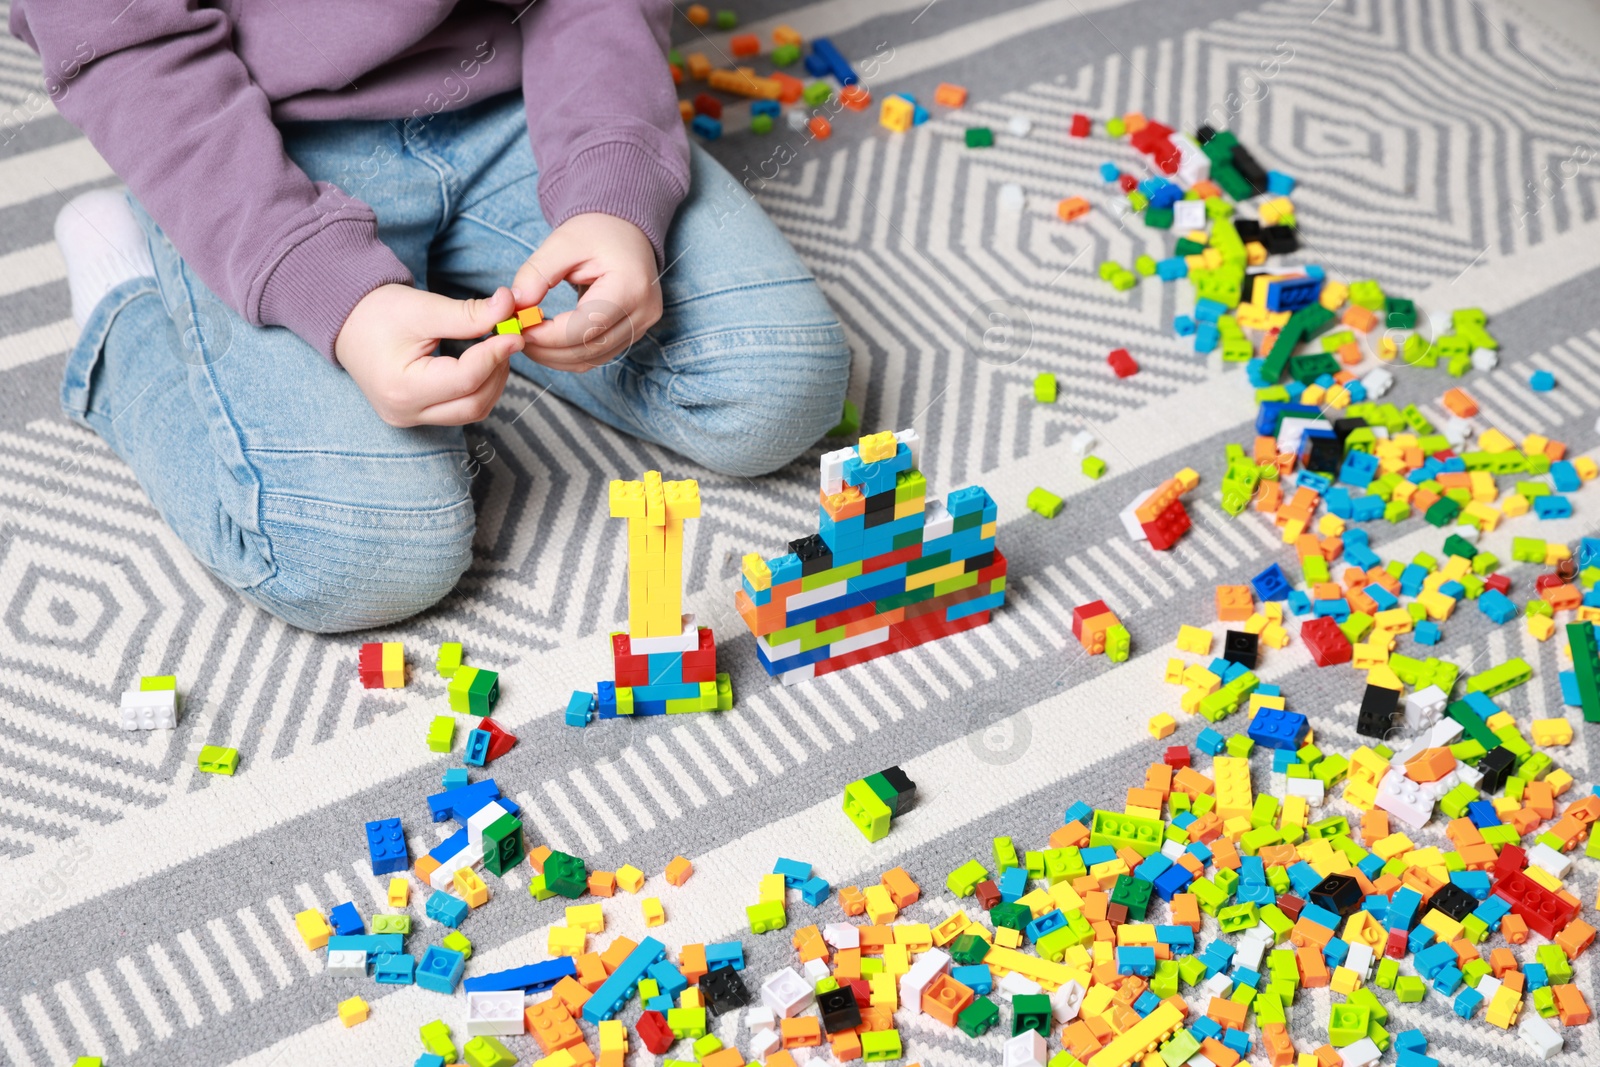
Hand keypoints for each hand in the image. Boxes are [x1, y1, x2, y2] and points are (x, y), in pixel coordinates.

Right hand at [335, 284, 522, 426]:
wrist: (346, 323)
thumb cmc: (377, 312)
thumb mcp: (423, 307)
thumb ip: (468, 314)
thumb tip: (509, 307)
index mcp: (402, 388)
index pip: (466, 379)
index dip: (496, 355)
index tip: (515, 331)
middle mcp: (405, 412)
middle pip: (473, 403)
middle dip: (497, 370)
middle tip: (507, 338)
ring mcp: (410, 418)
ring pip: (471, 411)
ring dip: (492, 381)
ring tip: (495, 347)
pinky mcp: (417, 415)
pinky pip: (460, 409)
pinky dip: (479, 387)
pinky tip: (482, 361)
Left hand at [510, 212, 662, 371]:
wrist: (626, 231)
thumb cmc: (597, 232)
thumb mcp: (563, 242)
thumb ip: (537, 273)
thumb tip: (516, 306)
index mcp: (630, 287)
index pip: (584, 327)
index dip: (547, 335)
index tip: (518, 326)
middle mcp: (642, 313)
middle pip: (587, 349)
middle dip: (546, 350)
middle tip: (515, 335)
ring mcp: (640, 328)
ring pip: (590, 359)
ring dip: (554, 357)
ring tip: (527, 338)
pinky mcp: (632, 335)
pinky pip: (596, 356)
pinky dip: (567, 355)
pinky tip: (546, 342)